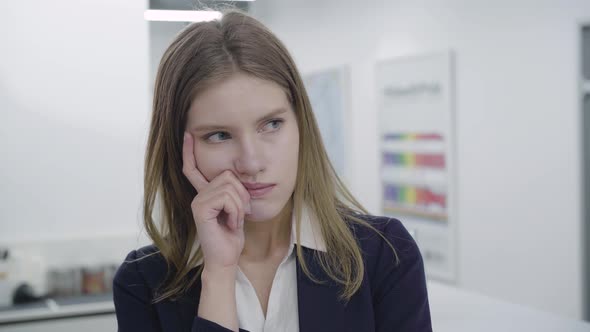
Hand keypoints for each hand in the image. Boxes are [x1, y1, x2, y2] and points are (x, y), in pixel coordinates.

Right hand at [182, 132, 251, 271]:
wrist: (226, 258)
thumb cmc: (232, 236)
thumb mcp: (236, 208)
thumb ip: (233, 192)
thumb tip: (236, 176)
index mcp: (205, 193)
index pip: (193, 168)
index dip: (190, 151)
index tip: (189, 134)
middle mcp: (198, 195)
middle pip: (227, 175)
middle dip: (241, 195)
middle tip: (239, 214)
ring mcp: (197, 201)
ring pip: (229, 186)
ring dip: (240, 206)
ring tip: (234, 220)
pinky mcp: (200, 209)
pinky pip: (226, 198)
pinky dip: (235, 212)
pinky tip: (230, 224)